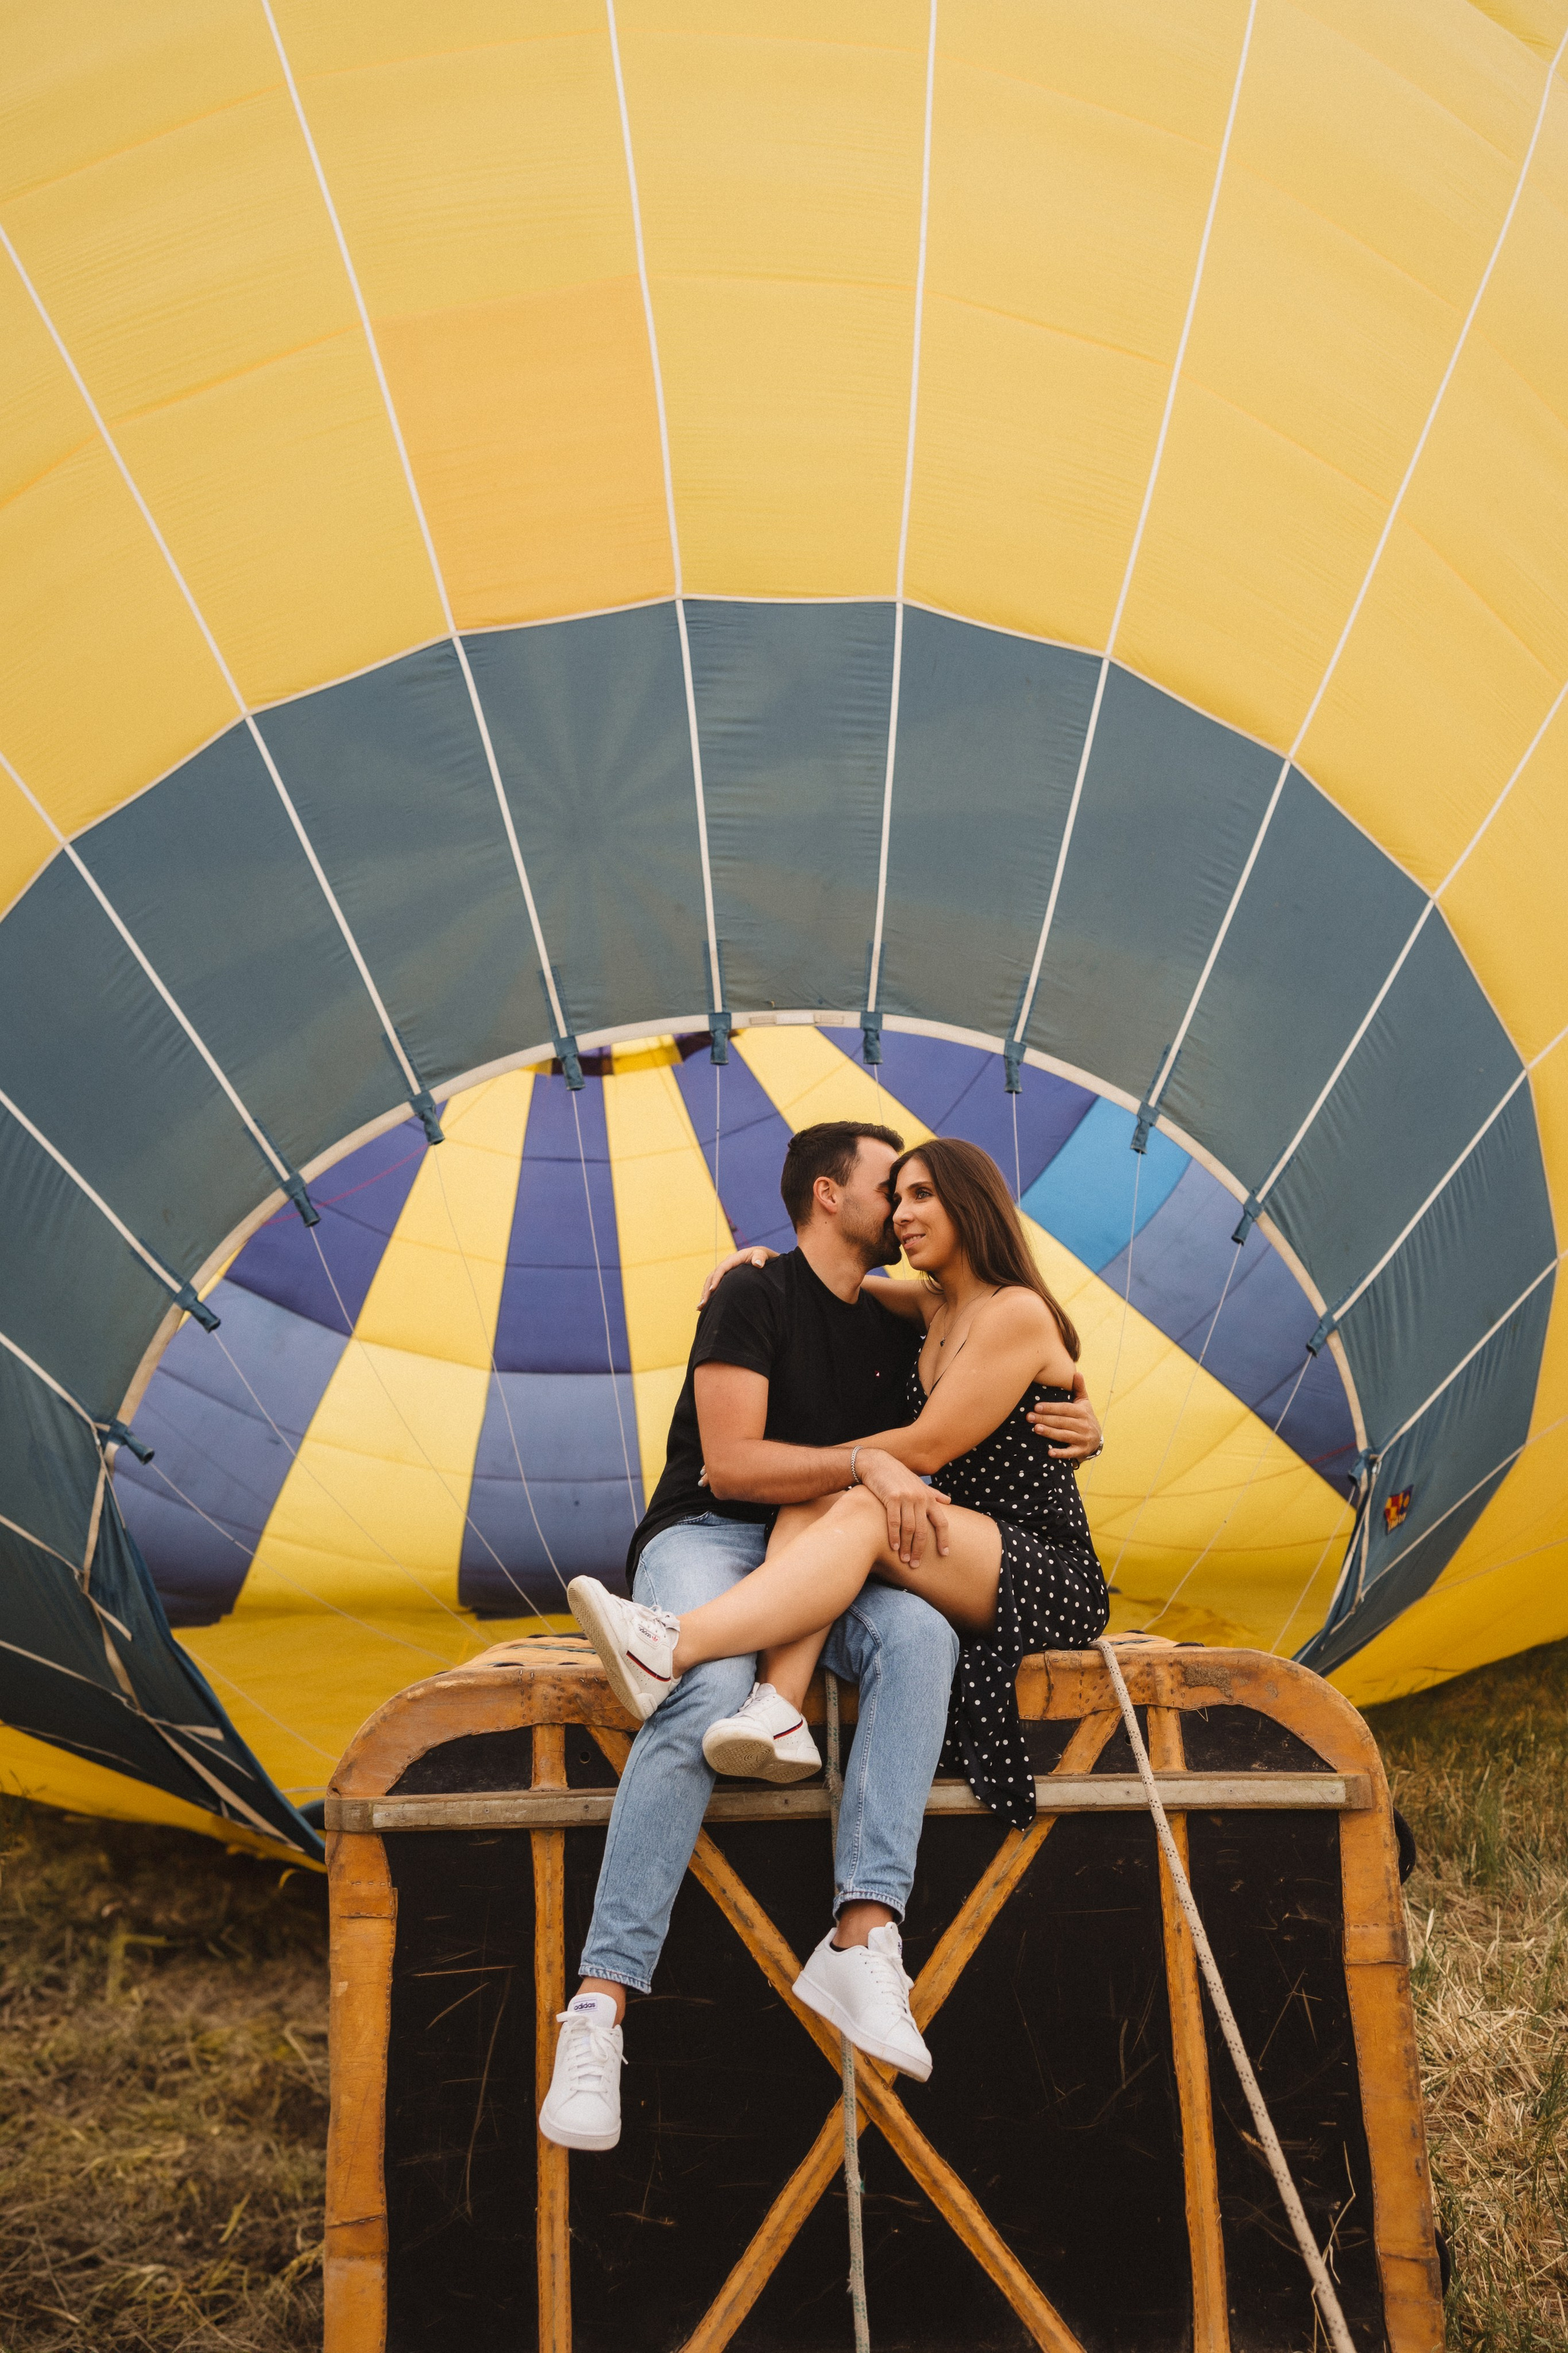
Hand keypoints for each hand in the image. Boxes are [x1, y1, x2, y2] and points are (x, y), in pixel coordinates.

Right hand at [698, 1246, 776, 1309]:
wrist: (759, 1256)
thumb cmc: (761, 1256)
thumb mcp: (762, 1254)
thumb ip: (760, 1257)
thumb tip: (757, 1264)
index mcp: (733, 1259)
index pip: (722, 1268)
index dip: (716, 1279)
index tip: (712, 1290)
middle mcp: (726, 1264)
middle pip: (712, 1276)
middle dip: (707, 1290)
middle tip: (703, 1304)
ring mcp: (724, 1271)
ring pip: (710, 1281)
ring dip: (705, 1294)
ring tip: (700, 1307)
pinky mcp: (724, 1277)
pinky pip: (713, 1284)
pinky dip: (708, 1294)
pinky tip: (705, 1305)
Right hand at [853, 1447, 950, 1567]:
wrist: (877, 1463)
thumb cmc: (898, 1476)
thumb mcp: (918, 1483)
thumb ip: (933, 1494)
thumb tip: (949, 1501)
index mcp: (928, 1497)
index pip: (941, 1522)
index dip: (944, 1539)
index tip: (944, 1554)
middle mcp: (919, 1498)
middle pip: (923, 1530)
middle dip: (920, 1549)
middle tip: (916, 1564)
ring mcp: (906, 1497)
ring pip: (909, 1528)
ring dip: (907, 1546)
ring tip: (905, 1560)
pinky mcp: (892, 1497)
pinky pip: (894, 1521)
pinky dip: (894, 1536)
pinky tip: (894, 1547)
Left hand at [1026, 1370, 1101, 1459]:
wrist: (1097, 1438)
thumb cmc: (1085, 1416)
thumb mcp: (1084, 1402)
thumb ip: (1079, 1388)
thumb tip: (1076, 1372)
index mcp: (1082, 1412)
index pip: (1065, 1409)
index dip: (1051, 1408)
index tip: (1036, 1406)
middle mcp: (1083, 1425)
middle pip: (1062, 1422)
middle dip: (1045, 1419)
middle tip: (1029, 1417)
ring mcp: (1082, 1439)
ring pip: (1064, 1435)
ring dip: (1050, 1433)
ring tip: (1036, 1429)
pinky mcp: (1081, 1451)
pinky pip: (1070, 1453)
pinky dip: (1061, 1453)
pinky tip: (1050, 1452)